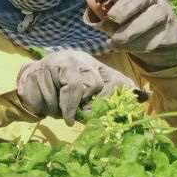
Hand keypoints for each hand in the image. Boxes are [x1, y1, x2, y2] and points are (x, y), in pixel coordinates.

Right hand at [16, 50, 137, 126]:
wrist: (30, 78)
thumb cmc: (66, 85)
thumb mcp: (93, 84)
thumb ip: (116, 90)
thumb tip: (145, 96)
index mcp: (88, 62)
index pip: (105, 81)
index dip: (106, 100)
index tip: (98, 114)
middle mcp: (71, 59)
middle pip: (85, 87)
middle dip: (78, 106)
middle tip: (73, 117)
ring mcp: (50, 65)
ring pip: (64, 97)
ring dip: (60, 111)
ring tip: (58, 111)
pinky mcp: (33, 74)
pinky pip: (44, 100)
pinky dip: (46, 109)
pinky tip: (45, 106)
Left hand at [84, 0, 176, 68]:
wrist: (159, 44)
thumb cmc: (131, 25)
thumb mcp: (113, 18)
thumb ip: (101, 9)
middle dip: (125, 6)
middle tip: (112, 17)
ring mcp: (166, 14)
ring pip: (151, 18)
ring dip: (132, 30)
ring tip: (116, 40)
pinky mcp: (173, 32)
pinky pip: (156, 37)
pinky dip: (139, 44)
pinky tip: (127, 48)